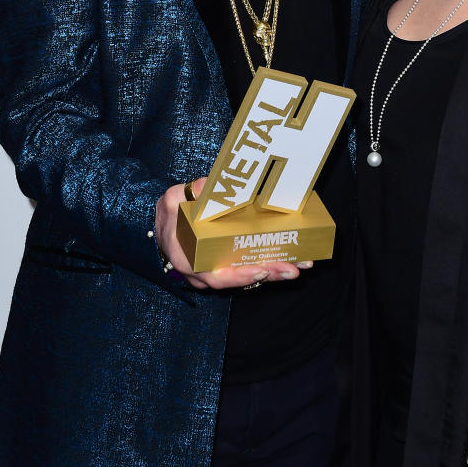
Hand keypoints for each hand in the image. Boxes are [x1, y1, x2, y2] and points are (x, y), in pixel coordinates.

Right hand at [154, 180, 306, 291]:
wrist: (167, 229)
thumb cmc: (171, 216)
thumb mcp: (172, 200)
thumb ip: (188, 194)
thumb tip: (208, 185)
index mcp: (189, 260)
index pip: (214, 277)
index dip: (237, 277)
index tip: (259, 270)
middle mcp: (204, 274)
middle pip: (238, 281)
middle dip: (267, 275)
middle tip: (292, 269)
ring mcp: (217, 273)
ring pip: (247, 278)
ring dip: (275, 273)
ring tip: (300, 265)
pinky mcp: (229, 267)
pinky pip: (250, 271)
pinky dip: (271, 267)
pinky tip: (292, 260)